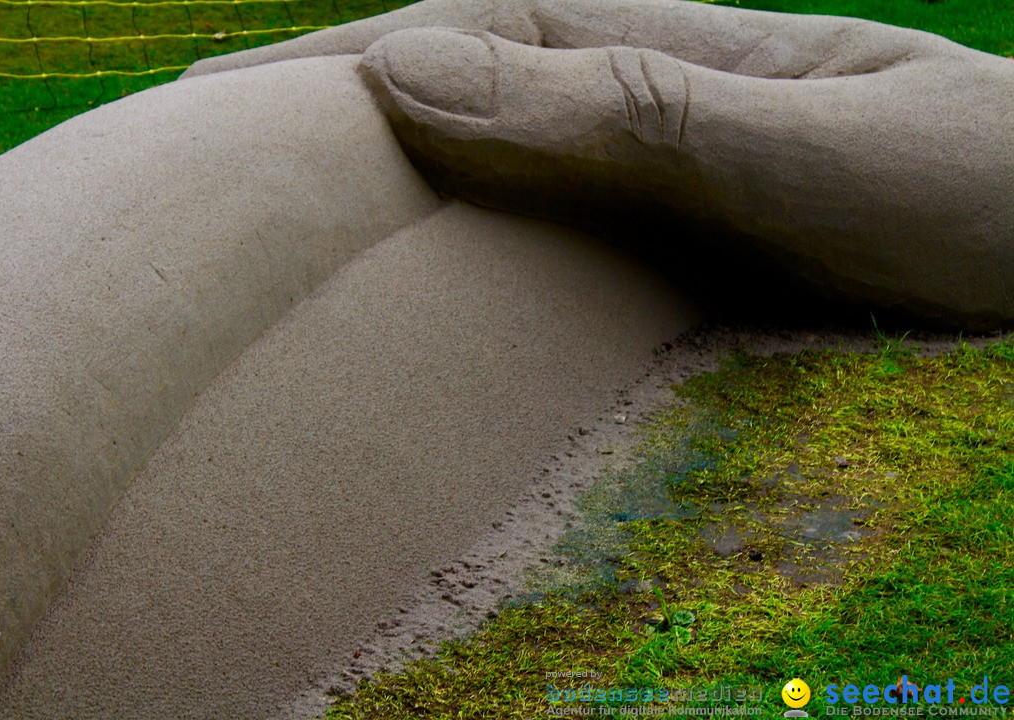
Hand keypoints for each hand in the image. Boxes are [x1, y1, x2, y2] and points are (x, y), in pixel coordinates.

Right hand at [190, 0, 1013, 327]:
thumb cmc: (986, 202)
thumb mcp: (813, 144)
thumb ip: (628, 112)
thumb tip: (409, 71)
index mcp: (662, 59)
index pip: (462, 38)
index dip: (328, 64)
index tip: (207, 106)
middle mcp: (648, 118)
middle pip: (458, 100)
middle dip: (330, 120)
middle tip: (205, 165)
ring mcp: (663, 192)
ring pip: (492, 181)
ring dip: (385, 195)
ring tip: (281, 235)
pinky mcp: (686, 268)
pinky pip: (547, 257)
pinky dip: (470, 265)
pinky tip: (428, 295)